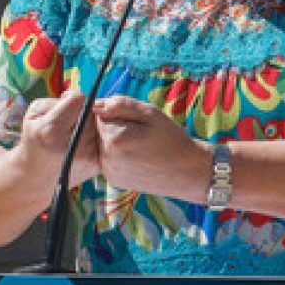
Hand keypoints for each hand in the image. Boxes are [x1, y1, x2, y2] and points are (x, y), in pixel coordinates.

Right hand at [17, 89, 100, 189]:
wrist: (36, 176)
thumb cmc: (34, 139)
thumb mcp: (33, 114)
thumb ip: (54, 101)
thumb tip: (80, 97)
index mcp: (52, 129)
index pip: (78, 100)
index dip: (72, 98)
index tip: (65, 104)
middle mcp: (72, 143)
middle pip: (90, 113)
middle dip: (81, 112)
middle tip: (69, 121)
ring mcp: (86, 156)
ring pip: (98, 125)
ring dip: (89, 125)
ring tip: (73, 133)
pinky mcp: (96, 164)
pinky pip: (102, 139)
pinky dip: (94, 138)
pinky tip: (81, 143)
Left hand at [93, 95, 209, 199]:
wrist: (188, 172)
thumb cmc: (172, 138)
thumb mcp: (150, 113)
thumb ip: (120, 104)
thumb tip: (95, 104)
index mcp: (115, 139)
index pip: (99, 115)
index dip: (117, 114)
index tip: (137, 122)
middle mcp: (107, 158)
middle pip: (99, 131)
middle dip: (116, 128)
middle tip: (141, 134)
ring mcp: (110, 172)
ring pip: (102, 146)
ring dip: (116, 142)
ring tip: (140, 146)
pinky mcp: (114, 181)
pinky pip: (108, 159)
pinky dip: (118, 156)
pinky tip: (137, 157)